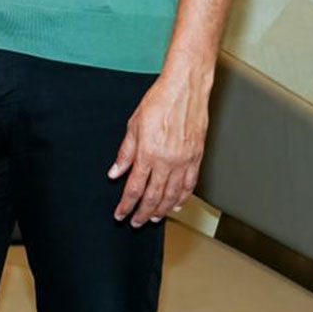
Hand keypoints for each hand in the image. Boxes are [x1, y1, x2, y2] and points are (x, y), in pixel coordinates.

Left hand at [109, 68, 210, 226]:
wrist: (185, 89)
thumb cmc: (159, 101)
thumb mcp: (133, 125)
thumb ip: (125, 152)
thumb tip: (115, 172)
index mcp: (149, 153)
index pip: (135, 188)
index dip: (126, 204)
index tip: (120, 213)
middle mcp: (168, 161)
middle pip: (153, 196)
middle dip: (142, 212)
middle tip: (136, 222)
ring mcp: (184, 161)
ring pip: (172, 195)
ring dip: (162, 209)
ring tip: (154, 217)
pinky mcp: (197, 157)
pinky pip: (190, 185)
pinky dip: (182, 198)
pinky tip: (175, 204)